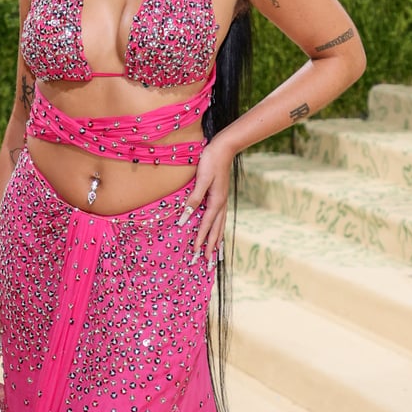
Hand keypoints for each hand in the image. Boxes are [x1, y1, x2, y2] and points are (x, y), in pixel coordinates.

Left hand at [178, 134, 235, 264]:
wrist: (225, 148)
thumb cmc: (211, 161)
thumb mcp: (201, 179)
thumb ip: (194, 198)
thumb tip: (186, 216)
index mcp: (216, 202)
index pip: (206, 225)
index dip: (201, 239)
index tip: (196, 252)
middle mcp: (222, 204)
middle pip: (217, 230)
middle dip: (212, 247)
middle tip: (208, 263)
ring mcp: (223, 201)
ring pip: (220, 226)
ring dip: (217, 241)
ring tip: (215, 255)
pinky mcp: (221, 197)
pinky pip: (220, 219)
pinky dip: (218, 230)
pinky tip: (217, 233)